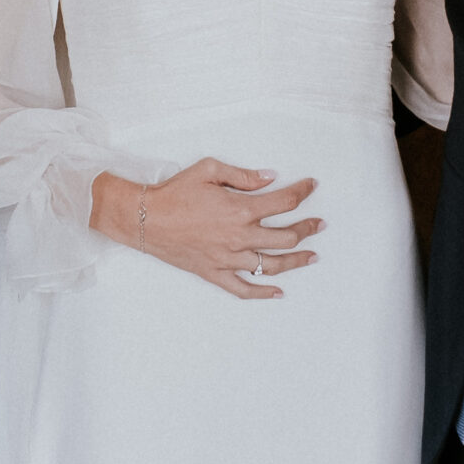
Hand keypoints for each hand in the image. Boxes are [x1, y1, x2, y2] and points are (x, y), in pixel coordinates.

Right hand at [90, 159, 322, 299]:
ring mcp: (228, 259)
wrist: (144, 218)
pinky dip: (262, 294)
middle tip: (319, 224)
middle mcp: (239, 237)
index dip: (302, 193)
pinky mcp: (214, 273)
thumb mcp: (209, 170)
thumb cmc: (175, 192)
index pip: (283, 202)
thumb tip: (270, 178)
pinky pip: (243, 289)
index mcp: (240, 210)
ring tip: (312, 256)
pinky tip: (278, 292)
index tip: (311, 186)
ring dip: (296, 260)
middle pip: (286, 237)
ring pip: (271, 265)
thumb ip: (243, 176)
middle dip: (308, 228)